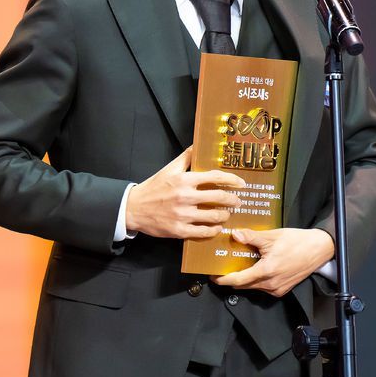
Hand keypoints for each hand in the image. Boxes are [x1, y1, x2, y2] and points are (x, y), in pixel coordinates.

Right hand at [126, 145, 245, 239]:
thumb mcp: (169, 169)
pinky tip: (217, 227)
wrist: (134, 208)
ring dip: (225, 215)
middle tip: (238, 201)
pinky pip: (203, 231)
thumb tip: (198, 144)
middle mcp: (185, 197)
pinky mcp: (179, 230)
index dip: (231, 180)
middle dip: (233, 200)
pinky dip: (214, 229)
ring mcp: (183, 215)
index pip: (215, 177)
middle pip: (219, 197)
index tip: (241, 183)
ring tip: (228, 214)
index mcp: (184, 180)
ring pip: (214, 216)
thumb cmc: (153, 187)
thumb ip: (186, 157)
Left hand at [211, 227, 334, 296]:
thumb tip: (235, 235)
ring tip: (236, 266)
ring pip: (253, 287)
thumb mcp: (272, 236)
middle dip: (231, 279)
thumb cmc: (297, 241)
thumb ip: (252, 237)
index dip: (223, 280)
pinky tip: (253, 267)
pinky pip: (263, 287)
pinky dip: (255, 279)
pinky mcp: (282, 289)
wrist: (319, 249)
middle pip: (244, 285)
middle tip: (222, 268)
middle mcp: (270, 284)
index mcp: (266, 272)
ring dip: (244, 279)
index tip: (213, 276)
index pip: (238, 280)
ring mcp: (277, 289)